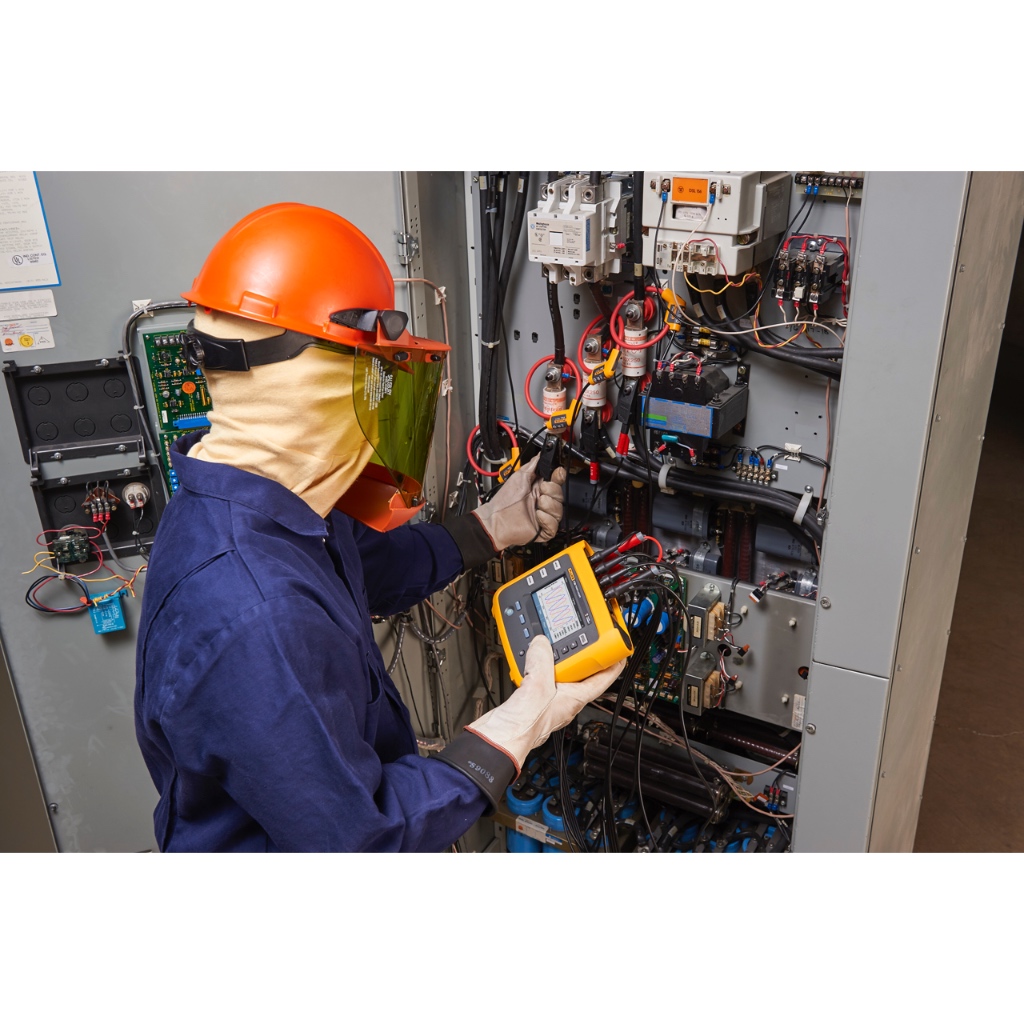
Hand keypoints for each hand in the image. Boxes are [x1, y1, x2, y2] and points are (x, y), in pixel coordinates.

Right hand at [465, 636, 625, 771]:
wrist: (500, 738)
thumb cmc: (525, 725)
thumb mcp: (538, 684)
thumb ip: (541, 659)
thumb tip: (542, 644)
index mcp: (575, 699)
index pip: (602, 680)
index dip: (612, 665)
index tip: (619, 652)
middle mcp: (564, 700)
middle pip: (579, 673)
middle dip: (580, 656)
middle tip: (582, 640)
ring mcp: (548, 700)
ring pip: (557, 674)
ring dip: (555, 659)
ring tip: (552, 645)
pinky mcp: (531, 699)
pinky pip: (539, 678)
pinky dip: (536, 665)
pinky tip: (529, 658)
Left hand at [472, 455, 565, 550]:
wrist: (495, 520)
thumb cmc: (503, 501)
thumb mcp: (519, 477)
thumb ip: (532, 465)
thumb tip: (540, 455)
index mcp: (538, 490)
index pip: (556, 482)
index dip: (559, 477)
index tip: (557, 473)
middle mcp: (542, 502)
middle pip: (560, 495)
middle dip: (552, 490)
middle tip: (540, 490)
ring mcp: (543, 516)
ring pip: (559, 510)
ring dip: (549, 505)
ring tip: (537, 504)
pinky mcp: (542, 529)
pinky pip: (554, 524)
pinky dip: (547, 519)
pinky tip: (537, 515)